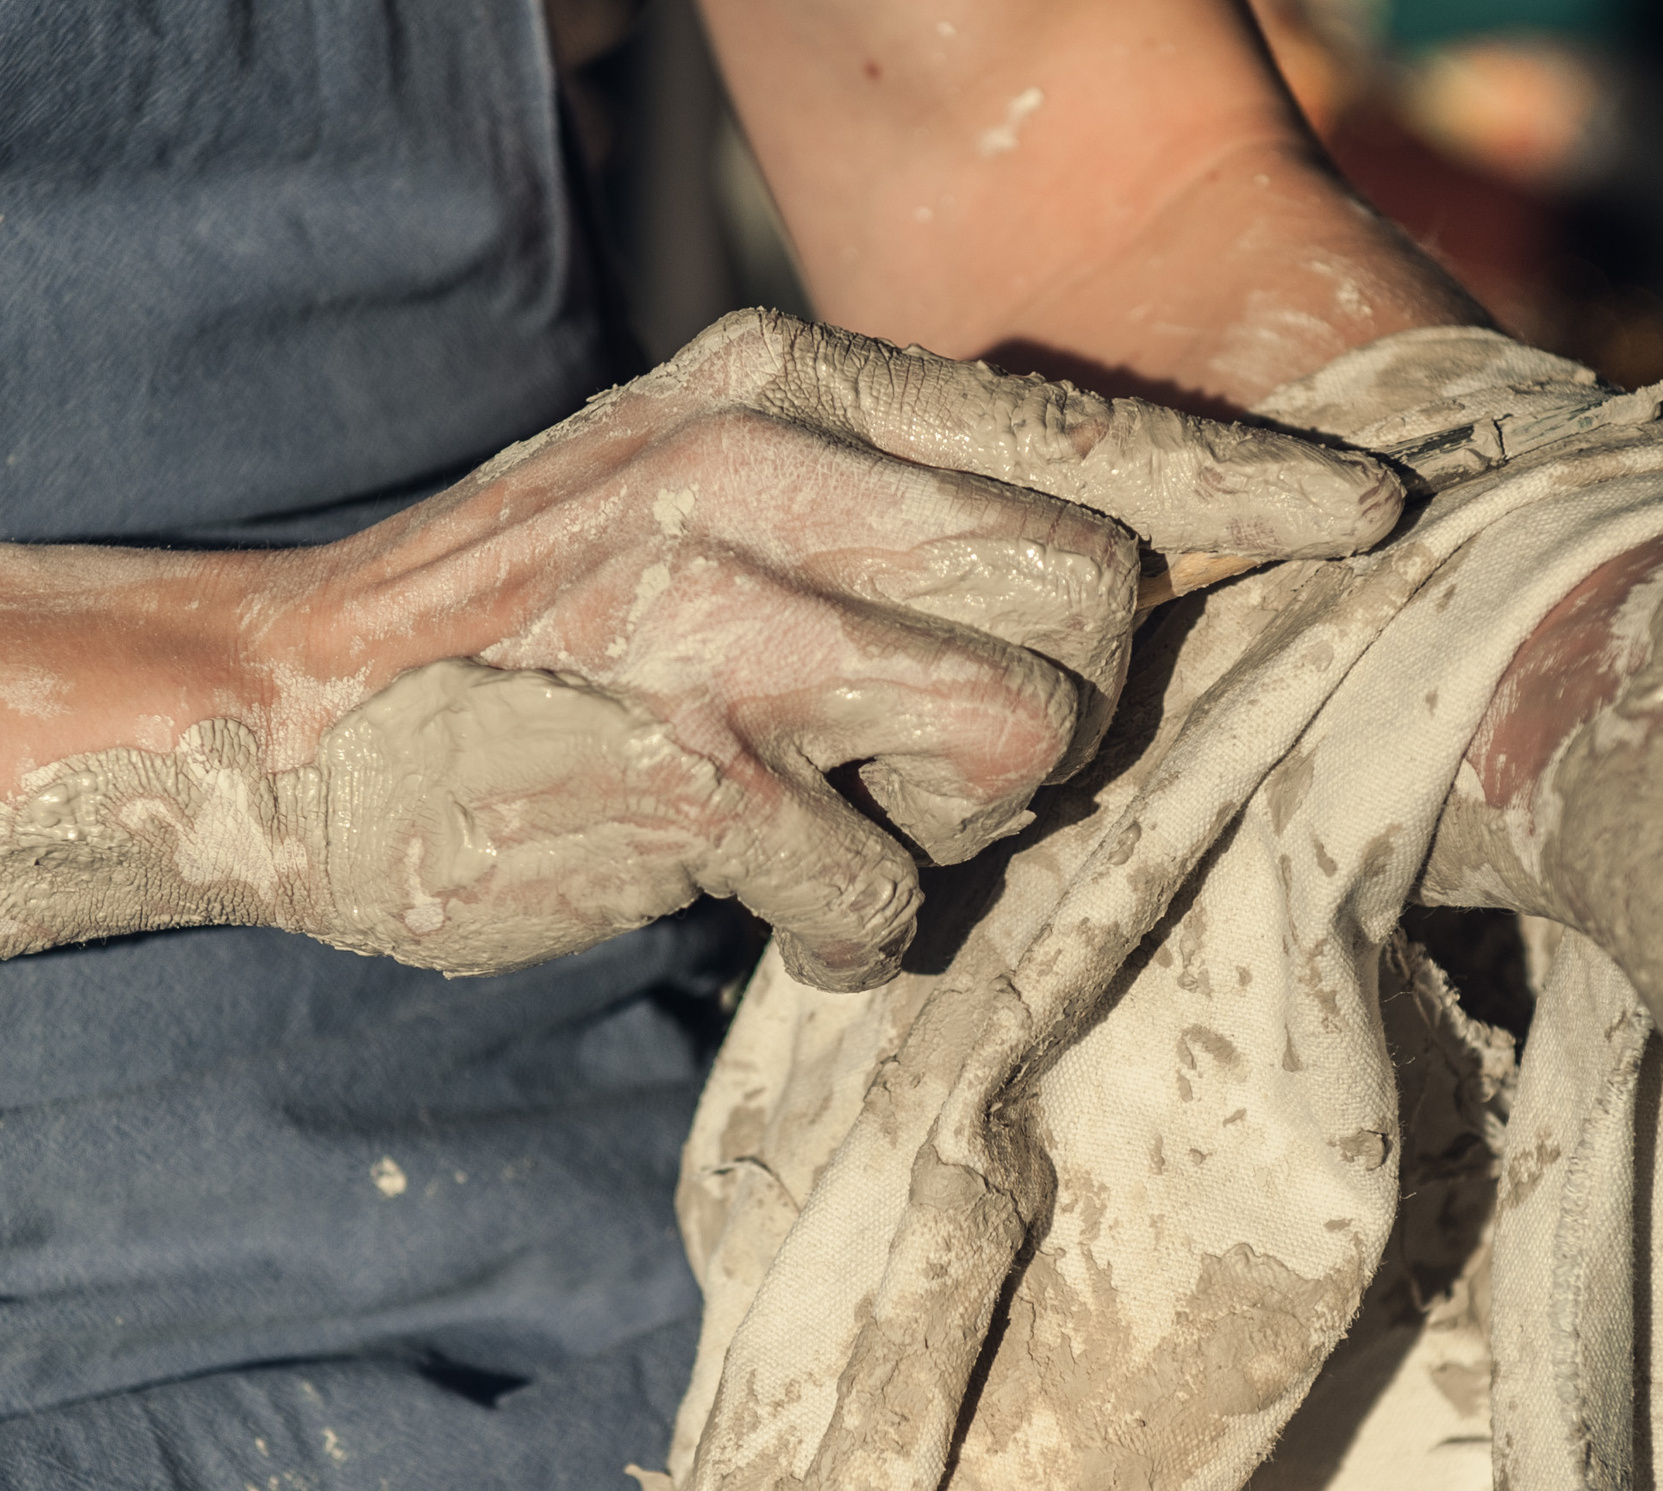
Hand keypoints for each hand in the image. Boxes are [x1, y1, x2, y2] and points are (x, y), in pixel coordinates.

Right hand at [0, 311, 1399, 989]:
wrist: (282, 717)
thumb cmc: (549, 635)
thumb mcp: (716, 505)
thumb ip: (901, 516)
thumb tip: (1143, 575)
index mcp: (794, 391)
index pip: (1082, 433)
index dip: (1255, 487)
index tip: (1380, 524)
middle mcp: (763, 468)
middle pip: (1098, 600)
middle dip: (1062, 711)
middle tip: (930, 756)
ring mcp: (711, 614)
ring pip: (1029, 736)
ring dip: (964, 822)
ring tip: (849, 819)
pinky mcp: (673, 769)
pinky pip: (887, 884)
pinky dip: (851, 927)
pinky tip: (770, 904)